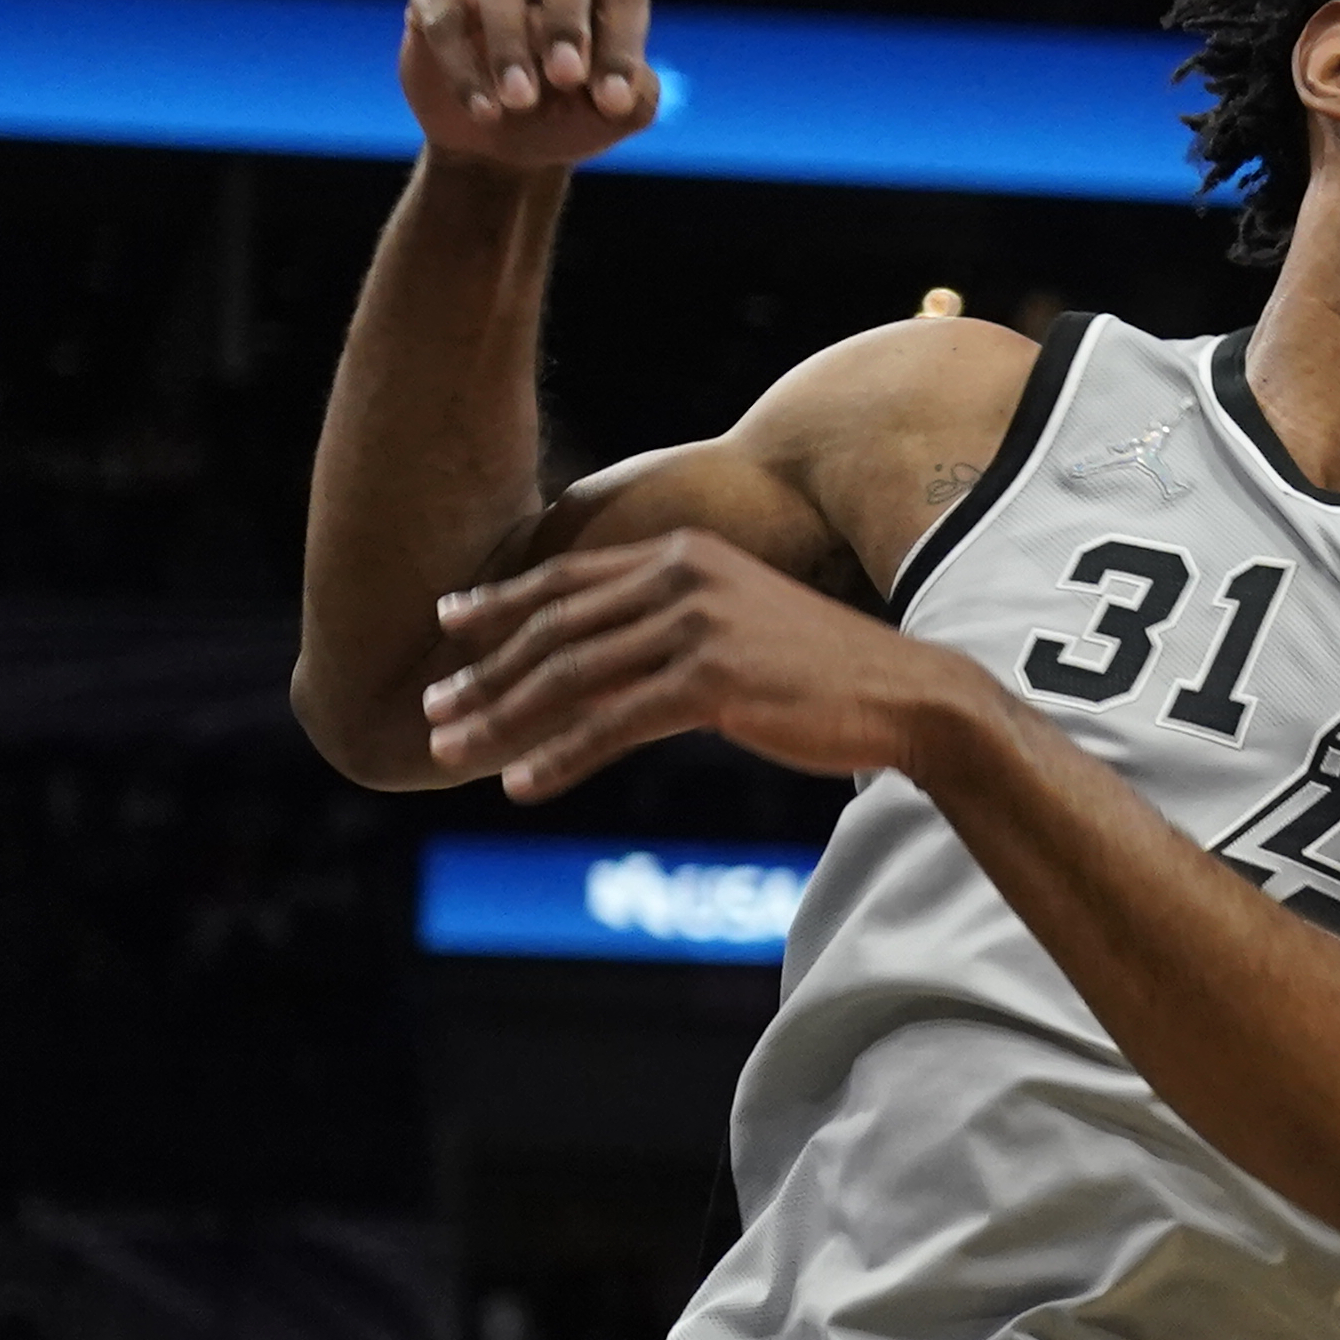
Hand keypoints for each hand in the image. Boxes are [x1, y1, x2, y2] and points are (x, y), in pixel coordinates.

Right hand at [399, 0, 659, 168]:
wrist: (499, 146)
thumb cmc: (567, 116)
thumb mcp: (611, 118)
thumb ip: (635, 99)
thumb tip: (627, 90)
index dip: (622, 43)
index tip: (613, 103)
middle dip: (567, 14)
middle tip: (566, 78)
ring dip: (510, 43)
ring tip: (519, 102)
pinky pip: (444, 12)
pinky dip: (462, 63)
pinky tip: (483, 109)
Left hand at [422, 531, 974, 799]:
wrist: (906, 694)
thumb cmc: (825, 671)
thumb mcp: (741, 624)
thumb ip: (671, 626)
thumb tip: (600, 667)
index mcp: (687, 554)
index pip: (570, 577)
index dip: (500, 601)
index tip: (445, 624)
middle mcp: (684, 577)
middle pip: (556, 628)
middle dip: (484, 673)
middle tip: (432, 709)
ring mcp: (697, 625)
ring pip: (570, 678)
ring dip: (502, 719)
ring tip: (452, 750)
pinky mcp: (710, 681)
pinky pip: (611, 723)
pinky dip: (558, 757)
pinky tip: (523, 785)